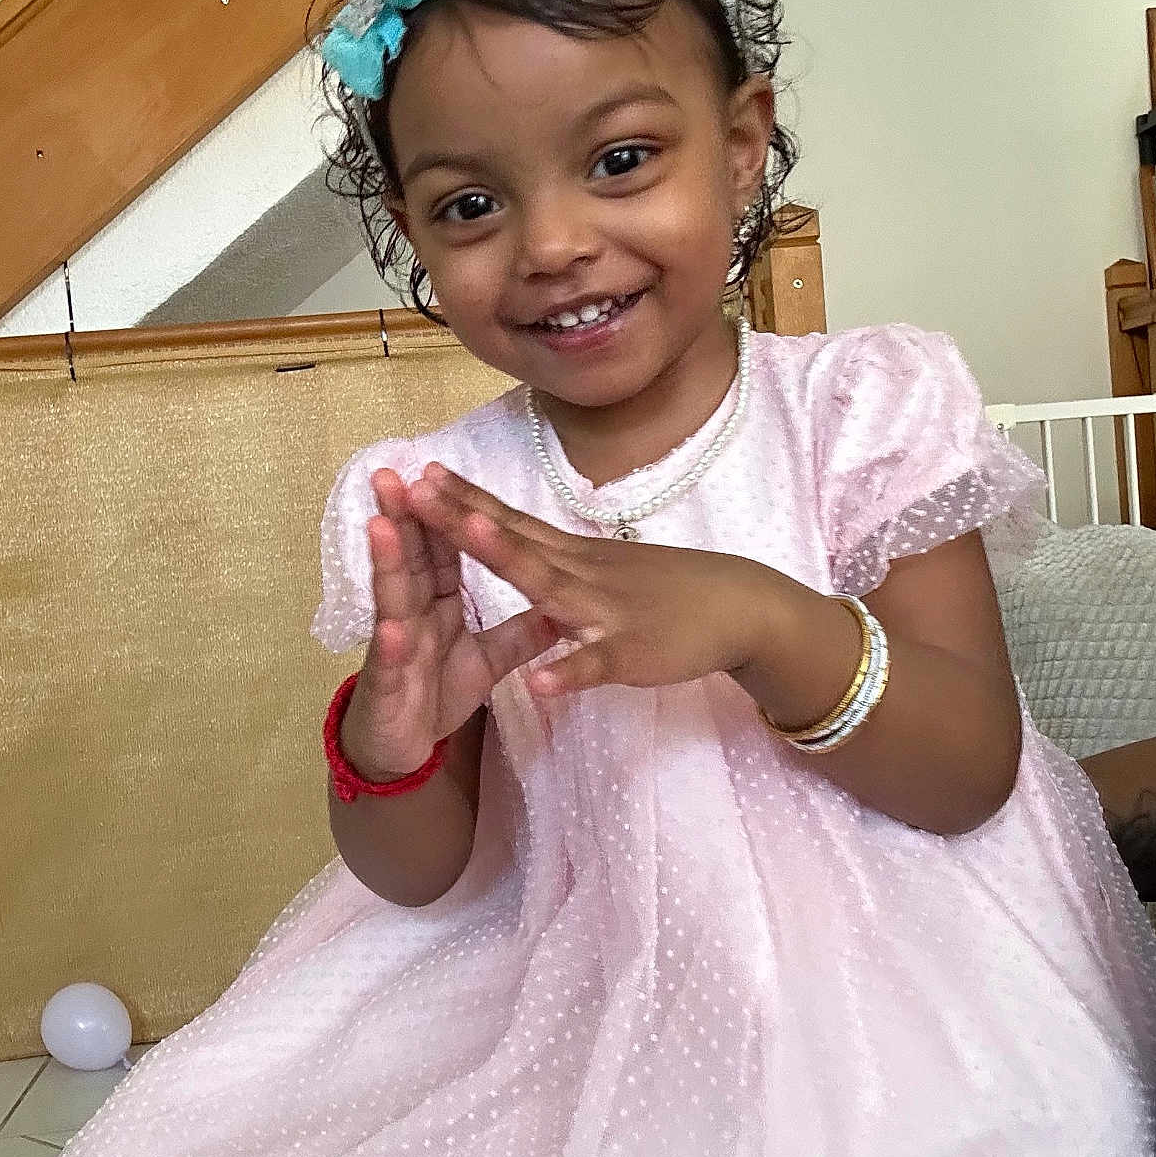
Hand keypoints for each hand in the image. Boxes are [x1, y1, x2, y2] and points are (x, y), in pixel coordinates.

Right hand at [339, 468, 558, 779]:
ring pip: (393, 600)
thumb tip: (557, 603)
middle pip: (409, 558)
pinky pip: (392, 666)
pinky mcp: (387, 687)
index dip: (445, 511)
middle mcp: (409, 615)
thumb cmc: (436, 695)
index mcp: (435, 602)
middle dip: (400, 516)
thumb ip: (518, 632)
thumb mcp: (488, 662)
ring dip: (387, 564)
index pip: (443, 548)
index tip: (439, 469)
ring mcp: (394, 648)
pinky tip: (392, 629)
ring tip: (381, 526)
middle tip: (391, 474)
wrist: (399, 751)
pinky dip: (392, 646)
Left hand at [404, 462, 777, 697]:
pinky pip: (598, 663)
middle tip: (415, 489)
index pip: (510, 521)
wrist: (740, 605)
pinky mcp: (633, 653)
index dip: (463, 501)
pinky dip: (570, 672)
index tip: (418, 474)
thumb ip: (555, 559)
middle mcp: (581, 572)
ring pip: (551, 585)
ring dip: (510, 559)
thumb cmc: (668, 589)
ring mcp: (606, 611)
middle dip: (463, 518)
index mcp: (571, 556)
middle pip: (515, 541)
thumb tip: (511, 539)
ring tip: (471, 534)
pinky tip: (540, 682)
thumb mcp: (603, 568)